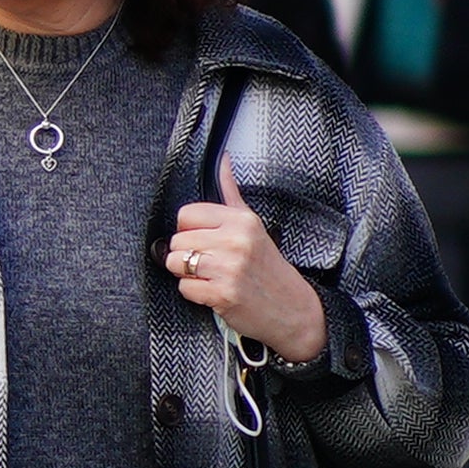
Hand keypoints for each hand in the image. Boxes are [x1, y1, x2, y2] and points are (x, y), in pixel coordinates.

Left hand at [164, 149, 328, 363]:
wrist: (292, 309)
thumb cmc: (267, 266)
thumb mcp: (253, 225)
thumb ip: (232, 193)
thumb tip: (223, 158)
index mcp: (241, 221)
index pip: (186, 215)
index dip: (189, 230)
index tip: (206, 241)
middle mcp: (236, 241)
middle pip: (177, 241)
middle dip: (186, 255)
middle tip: (211, 264)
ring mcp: (229, 268)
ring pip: (175, 264)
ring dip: (188, 274)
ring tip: (211, 277)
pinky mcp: (223, 295)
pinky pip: (184, 288)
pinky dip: (195, 294)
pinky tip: (215, 292)